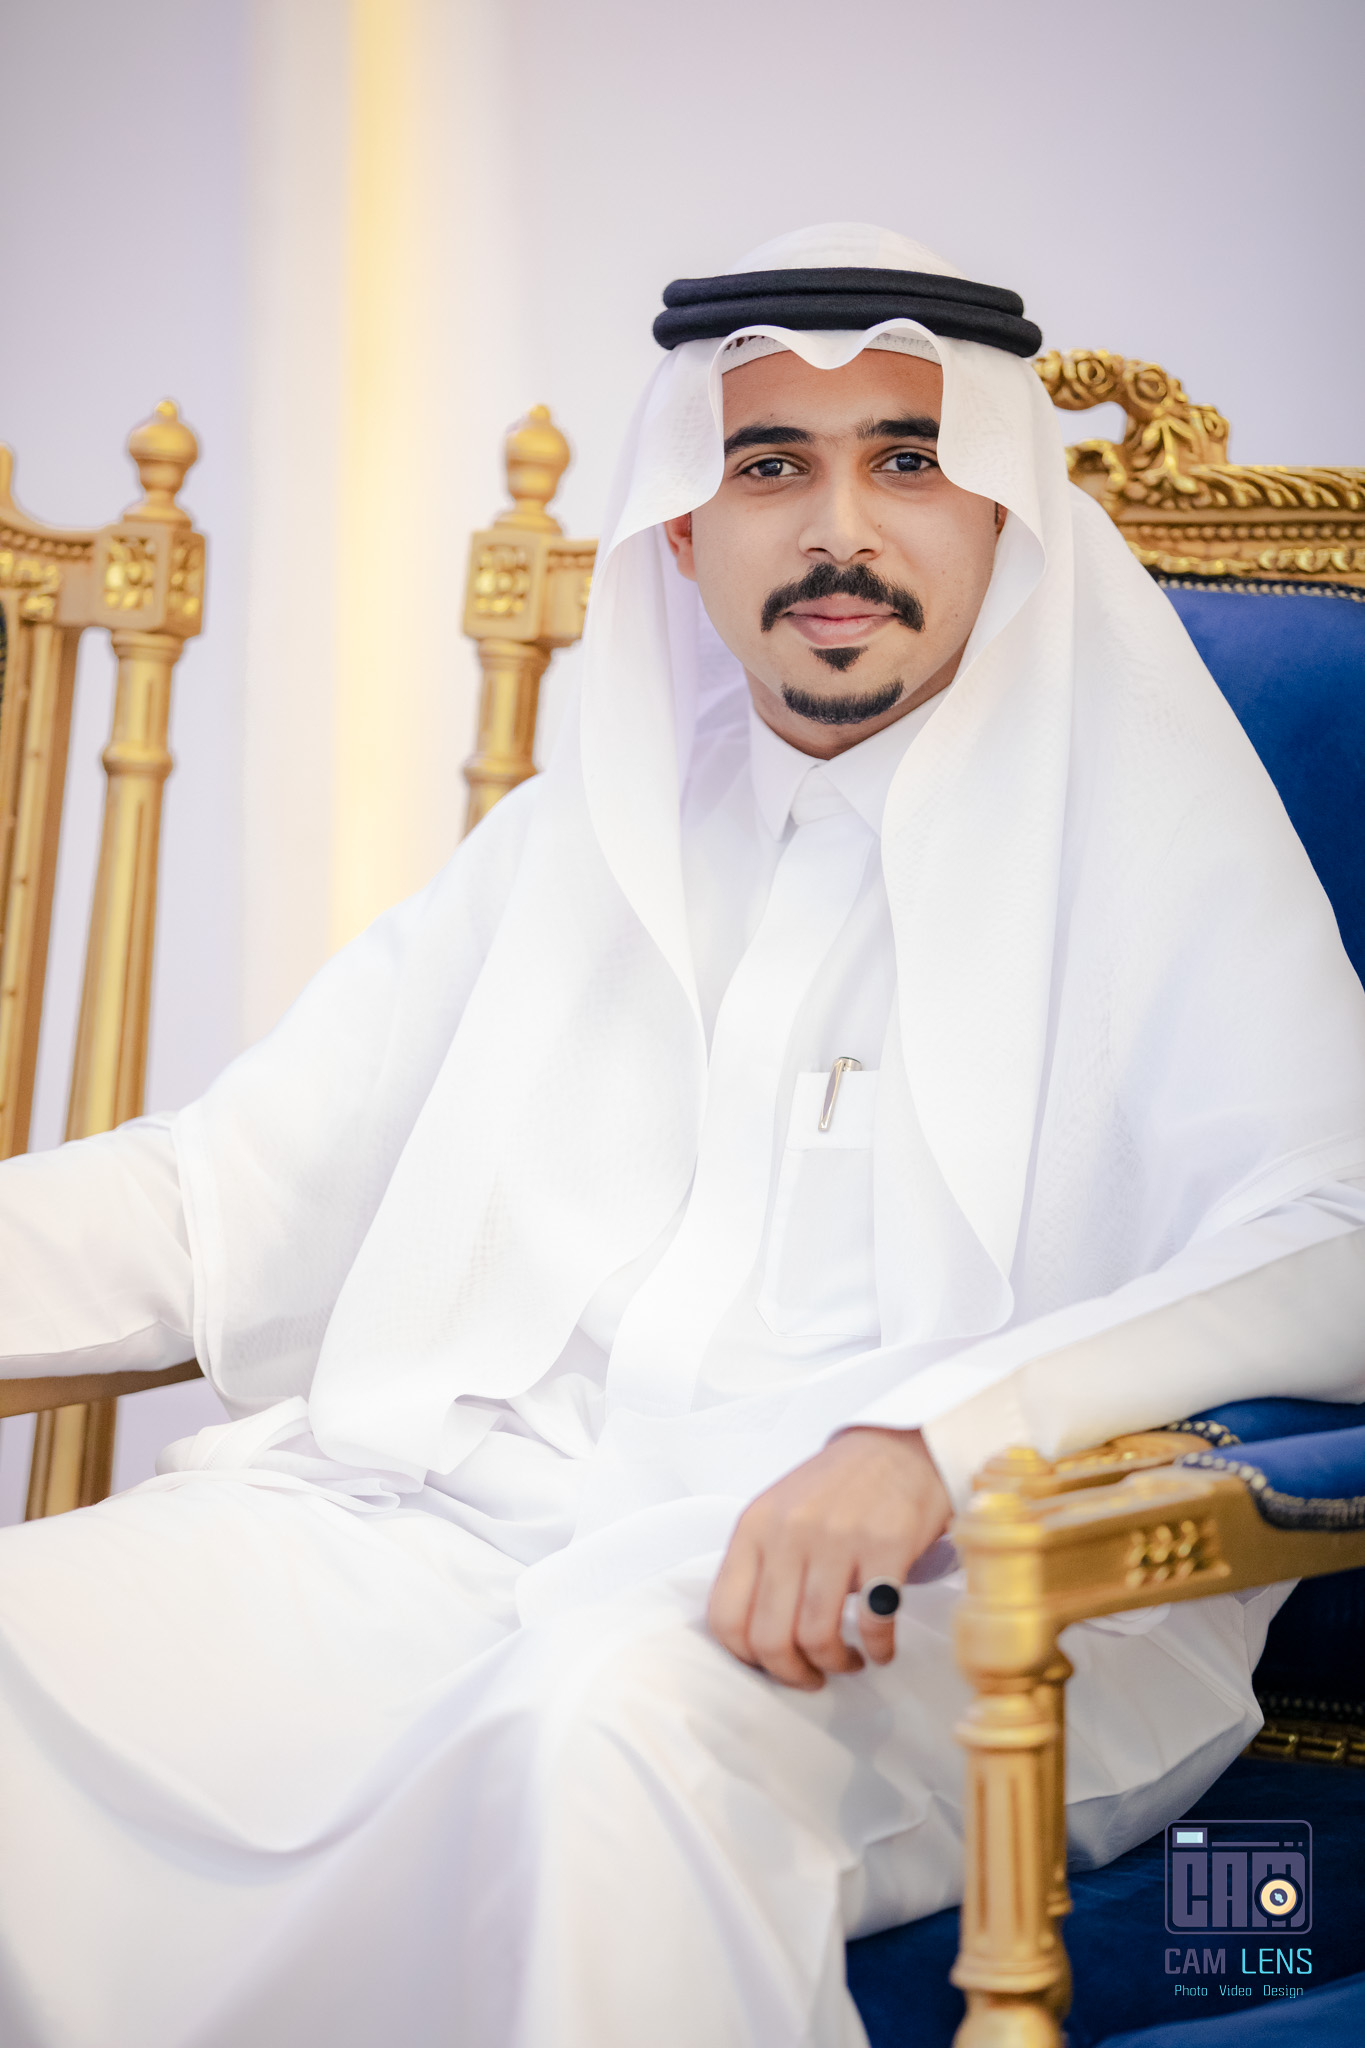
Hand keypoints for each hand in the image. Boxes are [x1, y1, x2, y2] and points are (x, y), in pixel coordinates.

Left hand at [707, 1427, 951, 1689]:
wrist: (896, 1449)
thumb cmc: (834, 1490)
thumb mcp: (777, 1515)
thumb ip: (759, 1568)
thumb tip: (754, 1644)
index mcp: (753, 1527)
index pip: (724, 1616)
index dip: (746, 1657)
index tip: (770, 1664)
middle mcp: (788, 1531)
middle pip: (769, 1637)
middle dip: (792, 1673)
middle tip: (812, 1675)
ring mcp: (837, 1537)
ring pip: (816, 1635)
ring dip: (835, 1664)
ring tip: (847, 1660)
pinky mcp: (886, 1545)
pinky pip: (873, 1622)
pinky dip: (878, 1649)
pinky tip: (880, 1647)